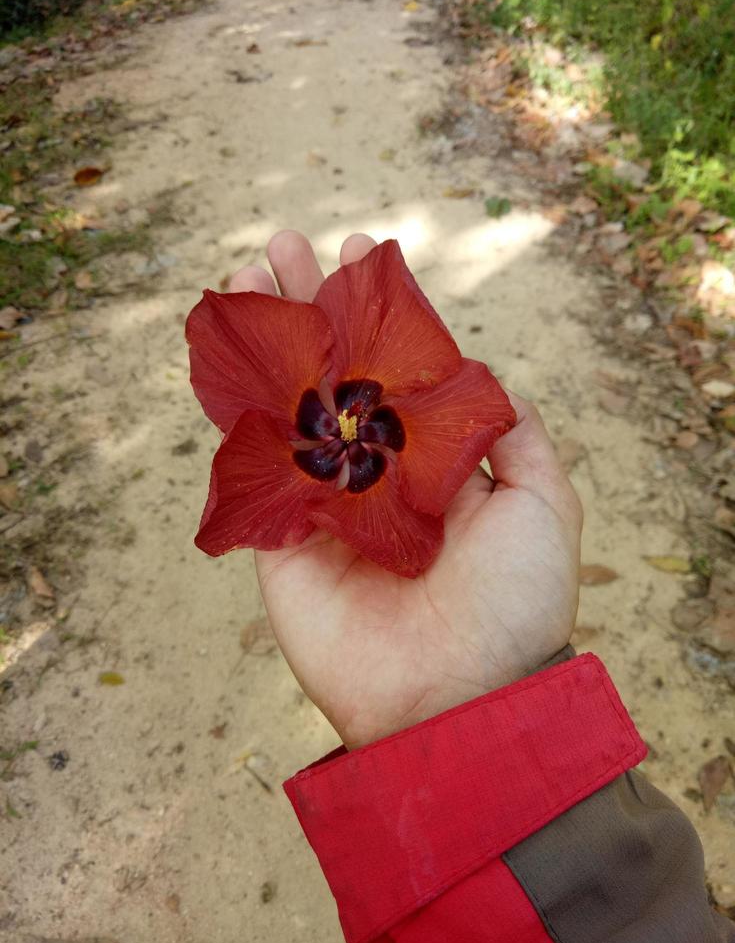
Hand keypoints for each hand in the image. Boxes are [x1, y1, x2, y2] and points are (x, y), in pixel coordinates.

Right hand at [229, 231, 582, 748]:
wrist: (457, 697)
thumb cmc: (514, 602)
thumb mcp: (544, 507)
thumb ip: (520, 439)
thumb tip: (493, 383)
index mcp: (434, 461)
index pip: (397, 370)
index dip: (377, 313)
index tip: (359, 254)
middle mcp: (375, 473)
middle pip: (333, 375)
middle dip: (308, 309)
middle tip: (284, 245)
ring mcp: (324, 503)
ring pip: (286, 407)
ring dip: (264, 343)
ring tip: (246, 276)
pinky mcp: (280, 538)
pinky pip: (251, 465)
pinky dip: (234, 411)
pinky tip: (223, 356)